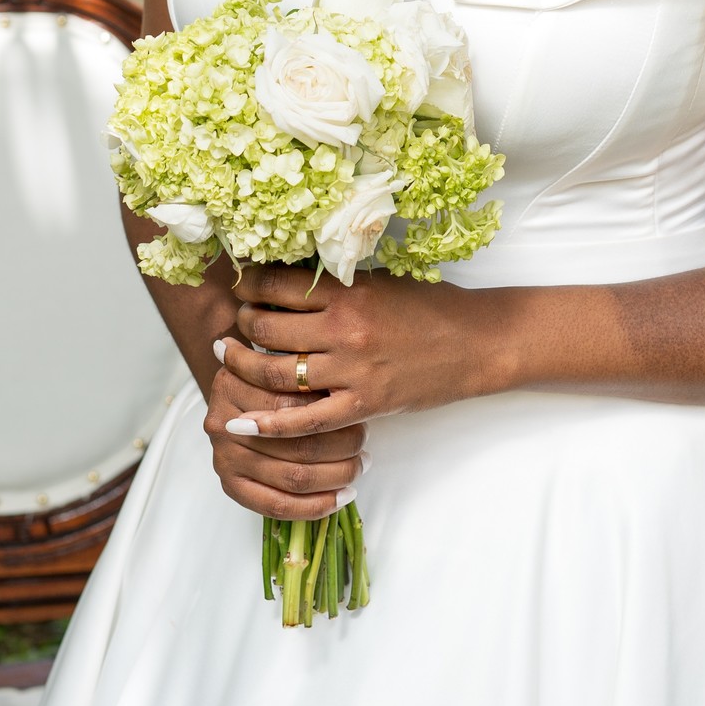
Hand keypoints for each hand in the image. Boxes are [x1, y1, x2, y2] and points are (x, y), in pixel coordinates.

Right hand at [203, 345, 366, 519]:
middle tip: (364, 443)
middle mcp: (224, 422)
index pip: (294, 407)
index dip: (332, 412)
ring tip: (359, 466)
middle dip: (342, 448)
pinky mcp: (230, 486)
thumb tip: (348, 388)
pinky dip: (314, 507)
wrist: (238, 391)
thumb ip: (304, 373)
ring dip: (336, 477)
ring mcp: (224, 458)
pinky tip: (340, 498)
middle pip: (297, 445)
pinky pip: (277, 506)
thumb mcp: (281, 359)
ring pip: (293, 478)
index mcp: (235, 383)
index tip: (359, 411)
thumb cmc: (270, 377)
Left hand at [215, 263, 500, 443]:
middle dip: (242, 324)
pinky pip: (304, 420)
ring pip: (276, 373)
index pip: (277, 285)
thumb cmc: (430, 306)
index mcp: (349, 291)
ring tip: (230, 357)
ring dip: (243, 366)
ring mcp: (352, 371)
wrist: (475, 343)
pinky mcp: (363, 404)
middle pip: (268, 328)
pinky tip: (240, 423)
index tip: (240, 285)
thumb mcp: (380, 281)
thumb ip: (336, 283)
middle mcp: (345, 330)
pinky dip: (267, 425)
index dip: (248, 285)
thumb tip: (284, 280)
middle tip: (235, 322)